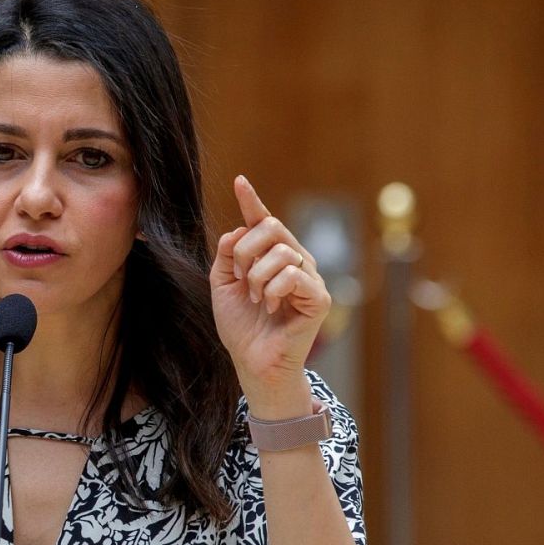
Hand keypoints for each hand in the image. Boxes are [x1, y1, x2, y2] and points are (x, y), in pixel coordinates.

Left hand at [210, 175, 329, 409]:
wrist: (252, 362)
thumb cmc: (241, 328)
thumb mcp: (223, 286)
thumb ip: (226, 256)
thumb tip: (236, 230)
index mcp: (273, 257)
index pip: (264, 221)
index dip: (252, 201)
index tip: (239, 181)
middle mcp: (296, 261)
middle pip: (273, 227)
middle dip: (246, 250)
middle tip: (240, 277)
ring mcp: (311, 278)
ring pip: (282, 251)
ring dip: (257, 277)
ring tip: (257, 300)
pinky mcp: (320, 298)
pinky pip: (294, 274)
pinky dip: (274, 289)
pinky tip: (271, 306)